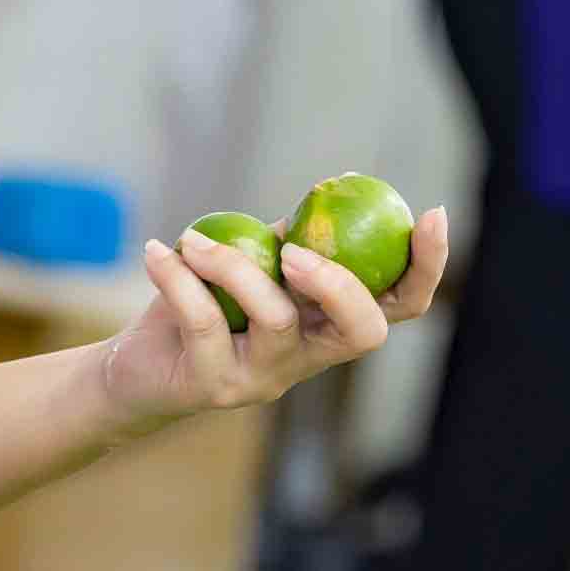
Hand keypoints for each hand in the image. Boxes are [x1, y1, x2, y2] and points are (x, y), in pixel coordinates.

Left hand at [97, 210, 452, 434]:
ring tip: (193, 240)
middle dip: (341, 282)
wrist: (136, 371)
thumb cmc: (202, 310)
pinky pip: (205, 321)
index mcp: (329, 327)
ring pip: (277, 318)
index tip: (433, 215)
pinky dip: (179, 278)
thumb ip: (292, 240)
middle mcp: (309, 360)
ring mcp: (265, 377)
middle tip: (296, 251)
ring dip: (234, 264)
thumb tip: (337, 185)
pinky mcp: (215, 385)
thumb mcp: (253, 272)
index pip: (399, 306)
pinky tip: (158, 252)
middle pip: (362, 331)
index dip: (426, 267)